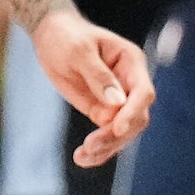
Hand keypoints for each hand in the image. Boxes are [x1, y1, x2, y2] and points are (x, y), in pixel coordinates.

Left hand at [31, 10, 154, 163]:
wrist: (51, 35)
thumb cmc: (67, 36)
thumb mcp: (79, 52)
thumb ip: (98, 76)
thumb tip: (117, 104)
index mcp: (131, 62)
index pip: (143, 92)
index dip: (133, 112)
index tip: (117, 128)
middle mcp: (130, 83)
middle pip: (136, 118)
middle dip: (116, 135)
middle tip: (89, 146)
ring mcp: (117, 100)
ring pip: (124, 132)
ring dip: (107, 147)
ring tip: (82, 156)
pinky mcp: (102, 111)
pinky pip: (107, 135)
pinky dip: (98, 150)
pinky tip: (83, 158)